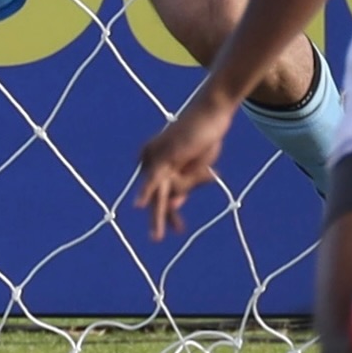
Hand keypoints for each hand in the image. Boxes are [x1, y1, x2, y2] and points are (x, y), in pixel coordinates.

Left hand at [136, 86, 238, 242]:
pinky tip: (139, 206)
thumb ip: (185, 185)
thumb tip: (173, 205)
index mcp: (157, 163)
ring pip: (166, 190)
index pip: (162, 195)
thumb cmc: (205, 136)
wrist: (212, 113)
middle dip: (159, 218)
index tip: (177, 229)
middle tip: (156, 239)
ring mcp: (156, 157)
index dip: (170, 213)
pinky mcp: (164, 155)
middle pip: (158, 195)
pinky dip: (147, 191)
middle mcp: (151, 160)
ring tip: (170, 209)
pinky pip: (157, 179)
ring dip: (174, 196)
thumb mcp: (197, 167)